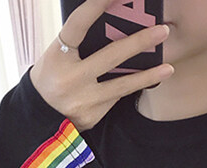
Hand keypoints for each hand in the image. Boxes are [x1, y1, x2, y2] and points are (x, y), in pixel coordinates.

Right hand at [29, 0, 174, 131]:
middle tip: (162, 31)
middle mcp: (70, 79)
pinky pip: (116, 99)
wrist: (39, 118)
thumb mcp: (57, 56)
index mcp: (57, 56)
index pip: (79, 24)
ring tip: (168, 67)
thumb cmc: (52, 77)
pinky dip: (128, 89)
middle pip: (110, 57)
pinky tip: (145, 83)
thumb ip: (79, 44)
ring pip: (121, 86)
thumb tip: (115, 26)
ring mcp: (82, 101)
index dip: (96, 5)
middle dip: (139, 42)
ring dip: (147, 76)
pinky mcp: (92, 117)